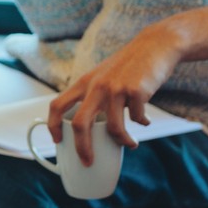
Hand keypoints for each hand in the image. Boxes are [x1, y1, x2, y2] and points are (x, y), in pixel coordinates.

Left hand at [47, 22, 182, 164]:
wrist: (155, 45)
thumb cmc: (128, 66)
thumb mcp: (103, 76)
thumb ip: (94, 96)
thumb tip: (93, 129)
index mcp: (84, 82)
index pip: (57, 104)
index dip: (52, 125)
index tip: (57, 141)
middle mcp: (96, 86)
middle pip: (79, 124)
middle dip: (82, 147)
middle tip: (88, 161)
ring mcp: (116, 89)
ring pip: (113, 128)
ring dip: (123, 141)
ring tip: (131, 144)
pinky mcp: (137, 91)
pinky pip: (137, 119)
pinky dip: (142, 124)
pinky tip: (145, 121)